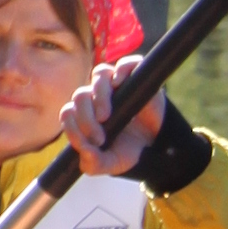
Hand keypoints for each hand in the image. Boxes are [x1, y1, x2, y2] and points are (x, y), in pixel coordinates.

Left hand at [62, 58, 161, 174]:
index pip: (69, 113)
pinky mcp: (136, 78)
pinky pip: (126, 64)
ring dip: (99, 95)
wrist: (159, 145)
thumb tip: (85, 153)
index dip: (72, 127)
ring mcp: (117, 84)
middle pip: (81, 95)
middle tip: (99, 137)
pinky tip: (120, 83)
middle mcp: (97, 96)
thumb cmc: (129, 150)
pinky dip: (121, 70)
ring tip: (105, 115)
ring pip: (99, 75)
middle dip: (85, 118)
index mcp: (86, 113)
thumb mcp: (111, 163)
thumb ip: (94, 164)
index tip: (88, 144)